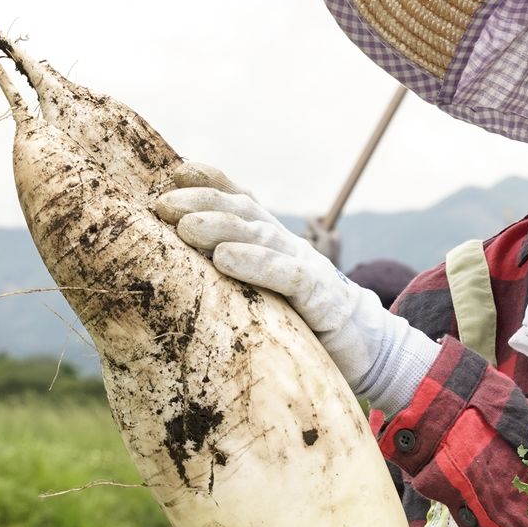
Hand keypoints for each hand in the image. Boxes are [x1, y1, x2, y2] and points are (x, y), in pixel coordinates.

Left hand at [153, 162, 437, 411]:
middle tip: (162, 205)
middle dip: (202, 202)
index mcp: (273, 242)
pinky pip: (286, 276)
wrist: (365, 352)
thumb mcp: (262, 295)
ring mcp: (307, 268)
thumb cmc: (302, 324)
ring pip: (261, 237)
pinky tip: (224, 259)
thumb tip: (177, 266)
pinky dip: (255, 263)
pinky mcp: (321, 300)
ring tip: (185, 227)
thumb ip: (230, 278)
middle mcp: (289, 246)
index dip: (210, 182)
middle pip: (244, 212)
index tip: (172, 174)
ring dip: (221, 228)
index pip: (241, 201)